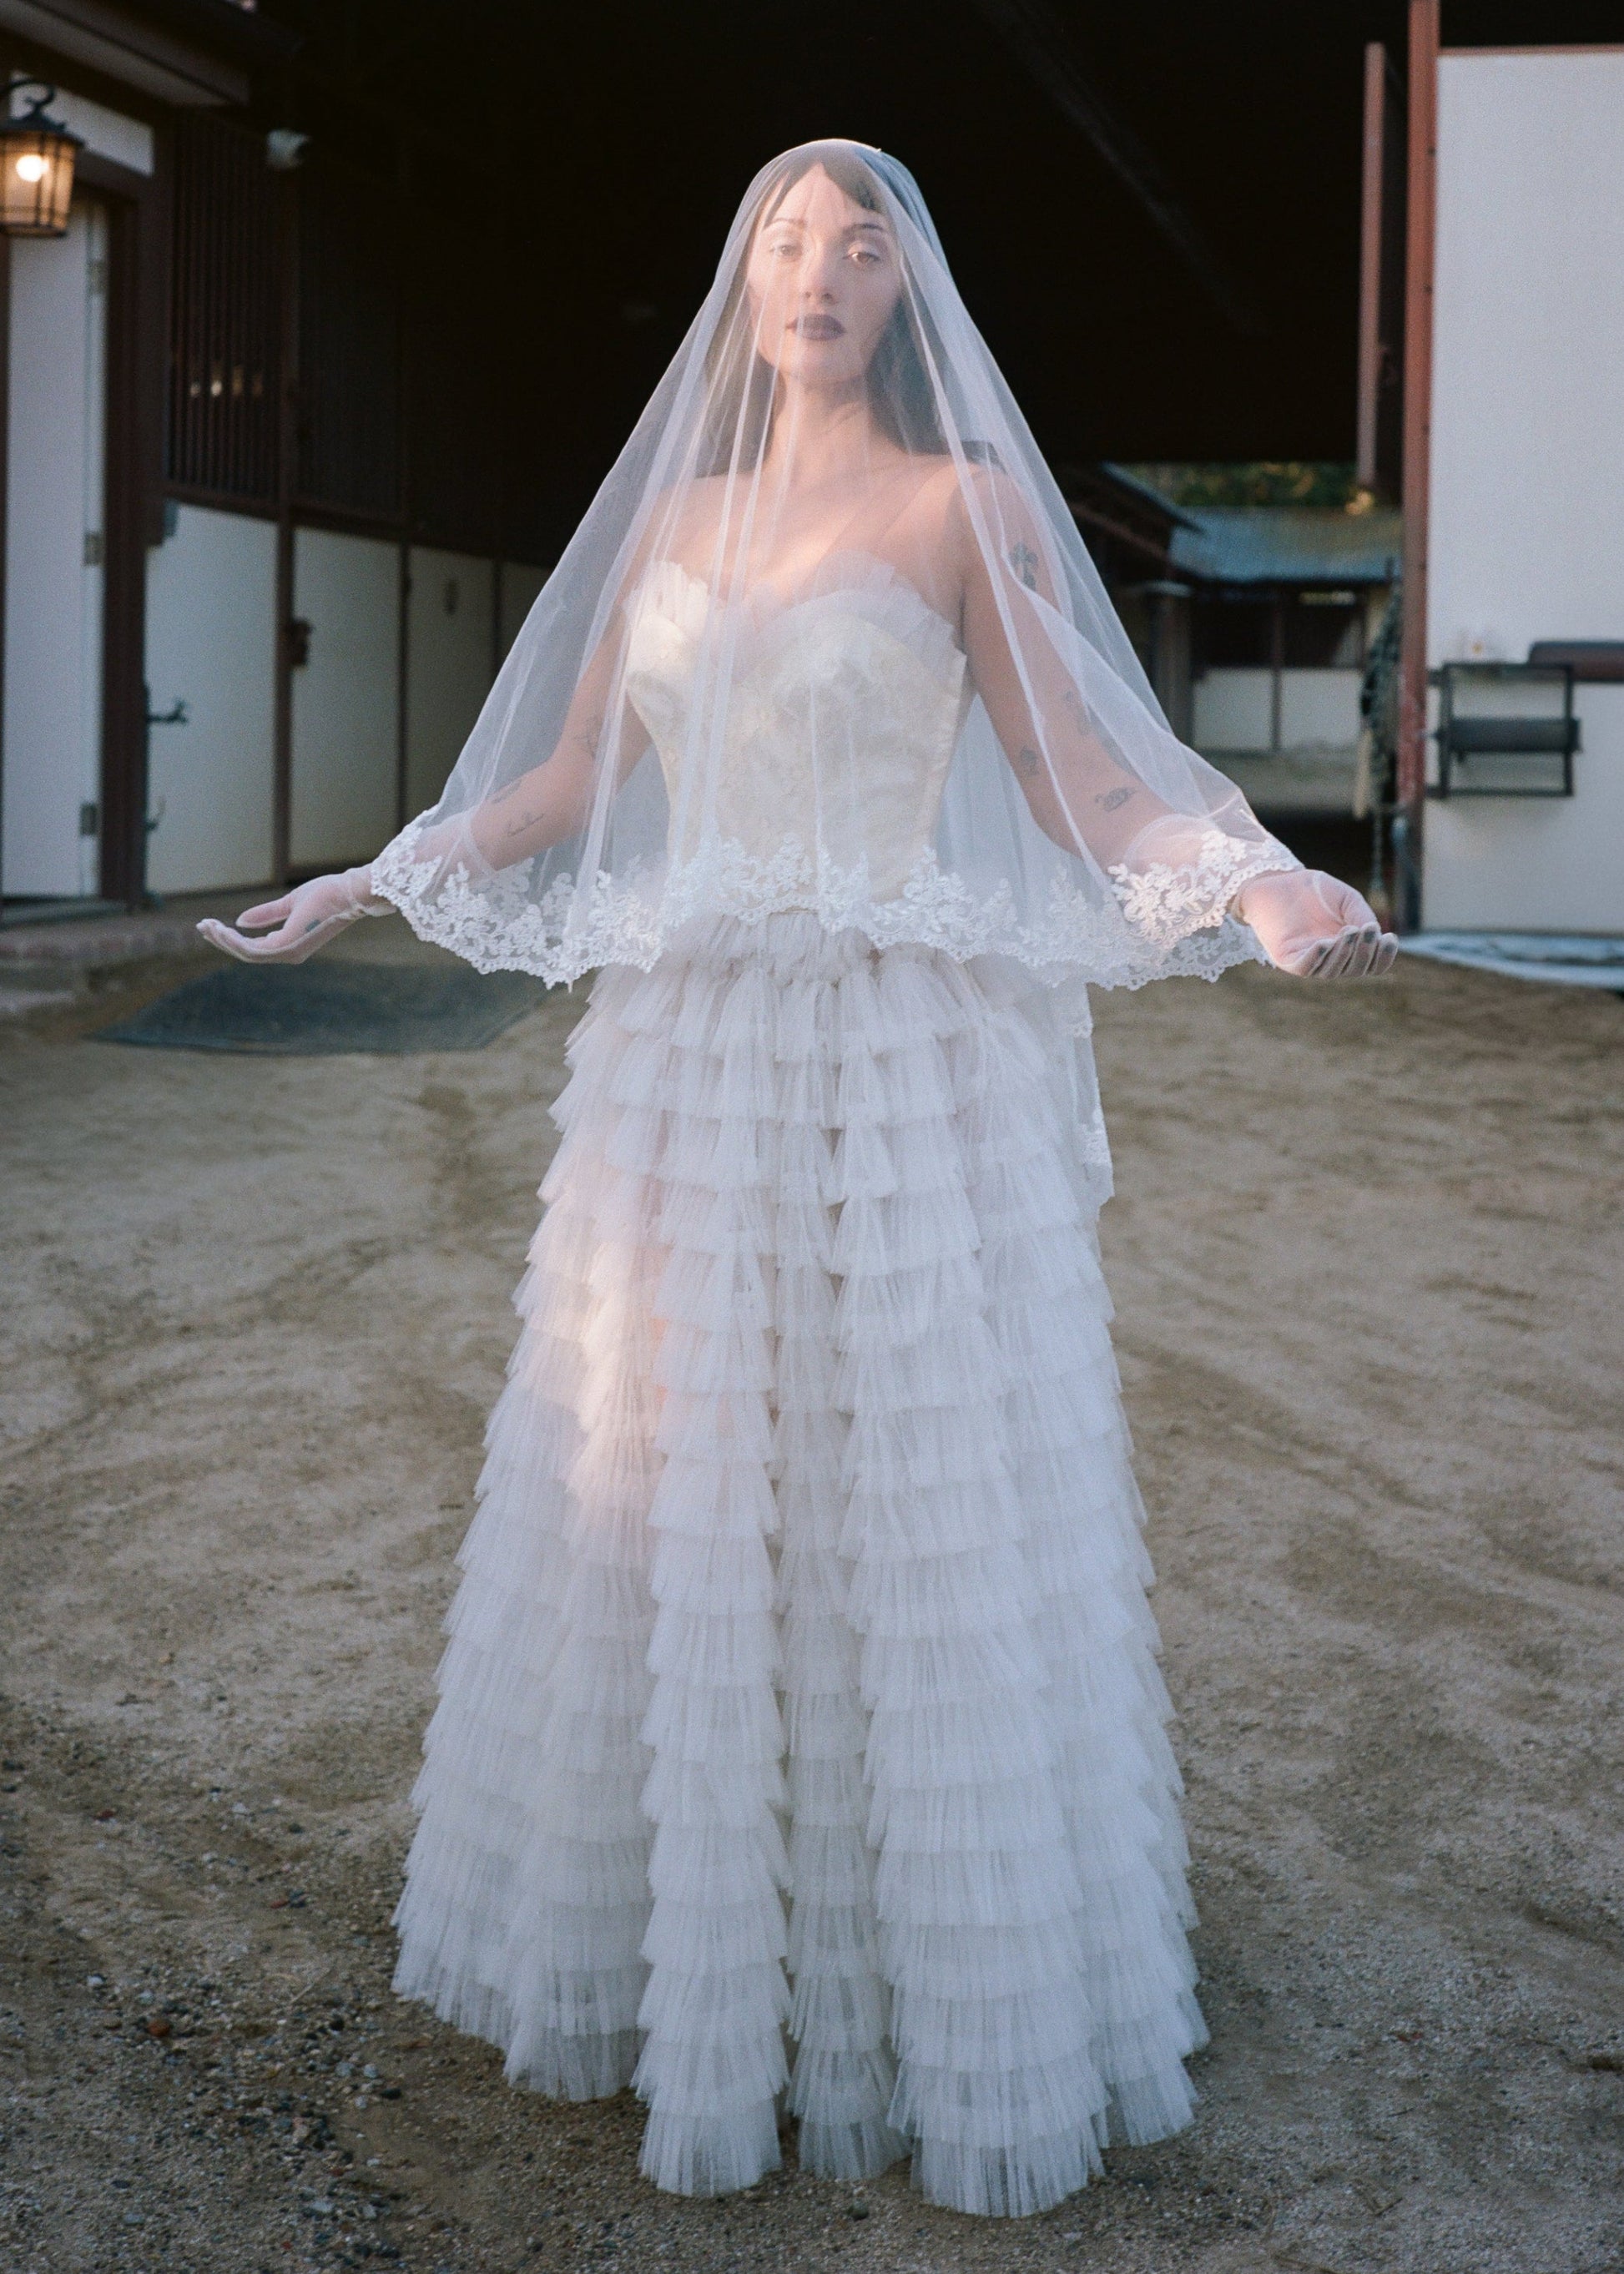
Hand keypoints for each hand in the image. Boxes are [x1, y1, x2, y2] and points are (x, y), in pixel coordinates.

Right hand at [196, 867, 387, 964]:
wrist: (348, 893)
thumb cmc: (327, 895)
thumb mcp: (289, 904)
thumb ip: (266, 914)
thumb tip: (240, 921)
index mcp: (289, 945)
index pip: (254, 948)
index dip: (230, 939)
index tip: (211, 925)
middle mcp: (289, 954)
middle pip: (246, 953)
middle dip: (221, 941)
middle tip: (201, 926)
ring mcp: (289, 952)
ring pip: (246, 953)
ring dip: (223, 940)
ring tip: (206, 925)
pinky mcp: (288, 945)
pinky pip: (253, 948)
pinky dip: (234, 939)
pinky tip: (222, 926)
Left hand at [1235, 868, 1396, 977]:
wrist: (1278, 880)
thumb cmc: (1314, 890)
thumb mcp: (1347, 900)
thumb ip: (1362, 916)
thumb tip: (1376, 934)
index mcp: (1348, 948)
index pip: (1371, 964)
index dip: (1383, 957)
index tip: (1390, 938)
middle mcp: (1330, 959)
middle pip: (1355, 969)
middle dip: (1365, 951)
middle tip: (1367, 930)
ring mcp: (1309, 960)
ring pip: (1332, 970)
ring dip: (1344, 953)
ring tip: (1349, 931)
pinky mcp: (1287, 959)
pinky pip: (1305, 966)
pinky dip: (1317, 957)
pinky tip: (1326, 943)